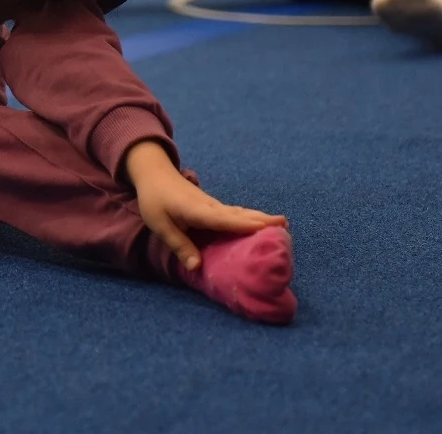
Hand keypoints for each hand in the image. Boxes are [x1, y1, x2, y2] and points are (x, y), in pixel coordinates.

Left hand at [125, 140, 286, 271]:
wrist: (155, 173)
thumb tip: (198, 267)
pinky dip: (251, 218)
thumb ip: (179, 245)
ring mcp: (213, 204)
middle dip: (262, 221)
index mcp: (197, 211)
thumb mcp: (160, 225)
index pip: (223, 219)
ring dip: (261, 218)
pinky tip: (261, 222)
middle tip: (286, 228)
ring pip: (241, 212)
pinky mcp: (213, 205)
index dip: (243, 224)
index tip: (265, 228)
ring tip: (283, 224)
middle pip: (239, 215)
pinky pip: (236, 213)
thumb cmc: (155, 199)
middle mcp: (210, 206)